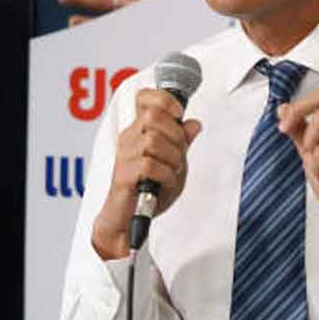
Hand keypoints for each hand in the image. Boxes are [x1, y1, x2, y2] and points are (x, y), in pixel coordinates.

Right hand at [92, 87, 201, 258]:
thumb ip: (182, 143)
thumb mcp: (173, 164)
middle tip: (178, 154)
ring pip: (153, 141)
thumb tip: (194, 124)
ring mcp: (125, 156)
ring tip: (172, 172)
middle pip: (153, 116)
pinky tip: (164, 183)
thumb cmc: (147, 191)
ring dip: (172, 158)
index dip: (164, 99)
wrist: (129, 220)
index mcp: (138, 131)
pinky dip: (165, 175)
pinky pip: (150, 165)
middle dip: (175, 135)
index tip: (178, 113)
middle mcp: (129, 139)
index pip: (144, 98)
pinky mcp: (124, 175)